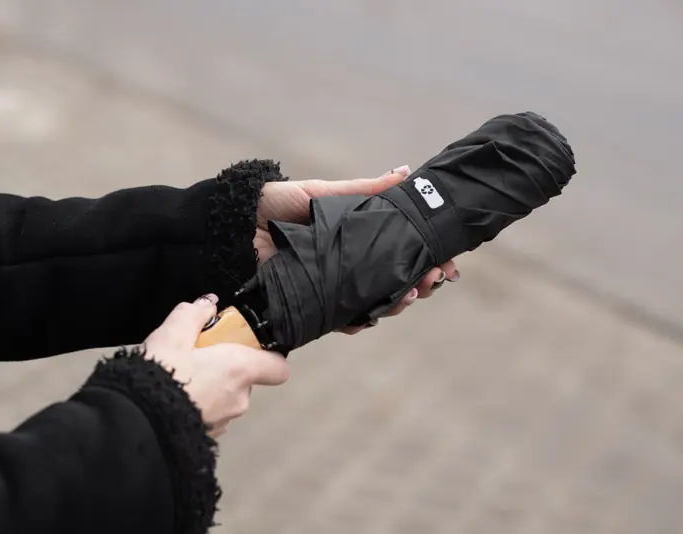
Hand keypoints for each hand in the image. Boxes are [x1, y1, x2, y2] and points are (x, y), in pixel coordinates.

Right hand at [144, 294, 288, 437]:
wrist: (137, 421)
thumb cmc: (160, 375)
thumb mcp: (173, 333)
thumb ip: (195, 313)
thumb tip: (208, 304)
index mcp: (239, 370)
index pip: (277, 366)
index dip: (265, 354)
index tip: (242, 344)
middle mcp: (239, 399)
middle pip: (245, 377)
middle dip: (225, 365)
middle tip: (196, 353)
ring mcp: (225, 421)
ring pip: (226, 396)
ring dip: (211, 385)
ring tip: (179, 374)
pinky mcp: (208, 436)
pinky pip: (211, 413)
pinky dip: (200, 403)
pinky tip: (174, 395)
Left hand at [254, 165, 458, 333]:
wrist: (235, 223)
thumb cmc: (276, 203)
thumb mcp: (324, 193)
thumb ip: (364, 189)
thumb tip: (406, 172)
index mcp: (355, 240)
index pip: (398, 252)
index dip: (425, 258)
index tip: (446, 261)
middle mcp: (347, 265)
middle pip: (393, 281)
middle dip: (420, 282)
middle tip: (432, 278)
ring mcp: (331, 286)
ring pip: (373, 303)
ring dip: (397, 302)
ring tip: (410, 294)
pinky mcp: (311, 305)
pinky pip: (341, 319)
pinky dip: (359, 320)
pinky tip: (373, 315)